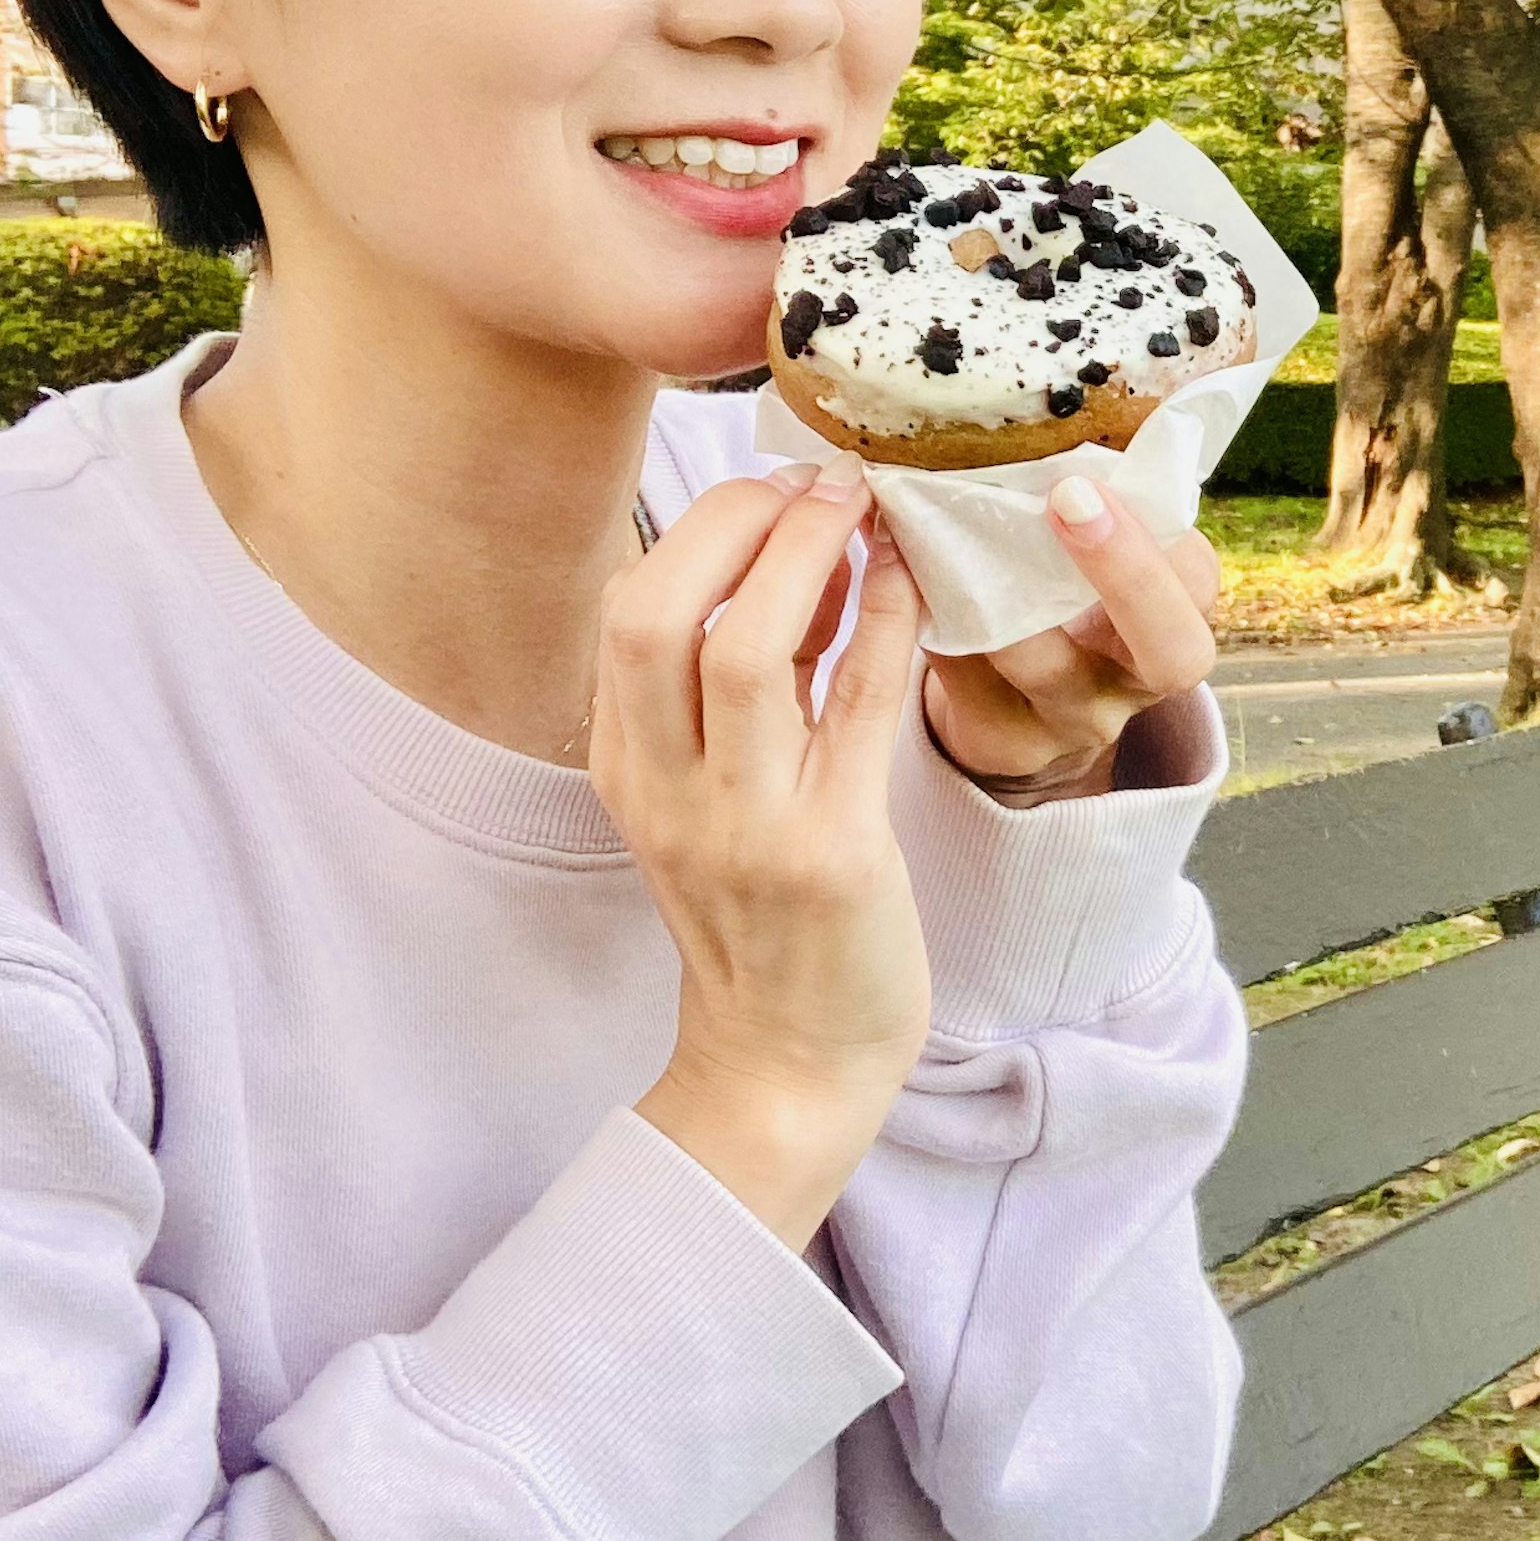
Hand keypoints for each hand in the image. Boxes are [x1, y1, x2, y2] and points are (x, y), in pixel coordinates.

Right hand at [594, 459, 931, 1243]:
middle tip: (816, 479)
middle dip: (737, 522)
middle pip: (658, 615)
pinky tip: (913, 578)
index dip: (698, 528)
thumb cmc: (762, 917)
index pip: (626, 613)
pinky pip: (853, 707)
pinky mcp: (831, 852)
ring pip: (747, 652)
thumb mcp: (702, 801)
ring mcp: (744, 825)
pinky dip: (883, 622)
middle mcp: (668, 791)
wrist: (790, 1061)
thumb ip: (718, 697)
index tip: (770, 486)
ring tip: (863, 506)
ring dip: (809, 557)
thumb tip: (777, 560)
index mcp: (627, 769)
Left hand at [921, 472, 1220, 807]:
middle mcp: (1138, 679)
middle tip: (1066, 501)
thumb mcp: (1100, 561)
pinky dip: (927, 615)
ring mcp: (1074, 720)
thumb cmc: (1067, 603)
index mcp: (1175, 618)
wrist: (1024, 710)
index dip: (1154, 539)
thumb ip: (1095, 501)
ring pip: (1046, 664)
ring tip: (939, 519)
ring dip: (993, 588)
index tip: (1089, 482)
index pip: (1197, 582)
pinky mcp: (1004, 742)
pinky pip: (965, 680)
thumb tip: (1038, 398)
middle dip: (1127, 574)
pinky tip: (895, 565)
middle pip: (1172, 651)